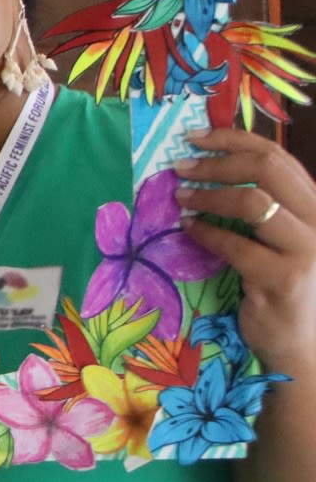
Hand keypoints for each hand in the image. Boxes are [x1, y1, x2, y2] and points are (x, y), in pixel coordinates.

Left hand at [176, 127, 315, 374]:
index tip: (194, 136)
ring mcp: (307, 251)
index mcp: (314, 206)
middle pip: (269, 170)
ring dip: (208, 196)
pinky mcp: (285, 279)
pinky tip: (188, 229)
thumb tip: (206, 165)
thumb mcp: (276, 238)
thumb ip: (258, 205)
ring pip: (255, 203)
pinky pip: (238, 246)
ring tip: (180, 197)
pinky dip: (206, 233)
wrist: (301, 345)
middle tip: (181, 165)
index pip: (278, 156)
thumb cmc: (281, 286)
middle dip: (218, 162)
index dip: (234, 139)